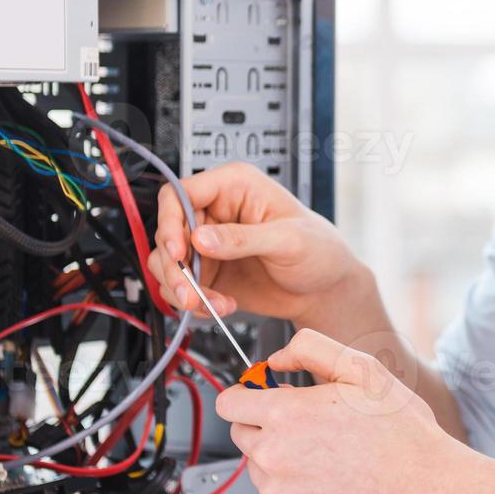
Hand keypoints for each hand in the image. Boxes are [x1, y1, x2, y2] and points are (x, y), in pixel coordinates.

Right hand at [148, 162, 366, 325]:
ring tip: (210, 305)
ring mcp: (209, 244)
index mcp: (234, 186)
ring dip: (182, 288)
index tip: (179, 253)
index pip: (180, 194)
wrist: (326, 290)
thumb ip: (243, 238)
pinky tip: (221, 306)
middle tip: (189, 292)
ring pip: (167, 262)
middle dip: (174, 267)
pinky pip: (181, 286)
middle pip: (168, 232)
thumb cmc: (320, 250)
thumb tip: (202, 238)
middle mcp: (216, 212)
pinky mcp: (209, 271)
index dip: (171, 222)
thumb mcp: (288, 240)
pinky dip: (193, 302)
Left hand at [215, 329, 465, 493]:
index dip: (247, 395)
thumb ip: (311, 349)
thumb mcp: (363, 369)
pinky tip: (332, 486)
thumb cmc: (402, 433)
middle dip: (266, 426)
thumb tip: (277, 359)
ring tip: (330, 458)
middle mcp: (274, 456)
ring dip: (283, 462)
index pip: (229, 403)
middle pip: (242, 435)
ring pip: (260, 471)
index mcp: (285, 414)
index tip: (262, 397)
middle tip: (310, 427)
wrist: (427, 492)